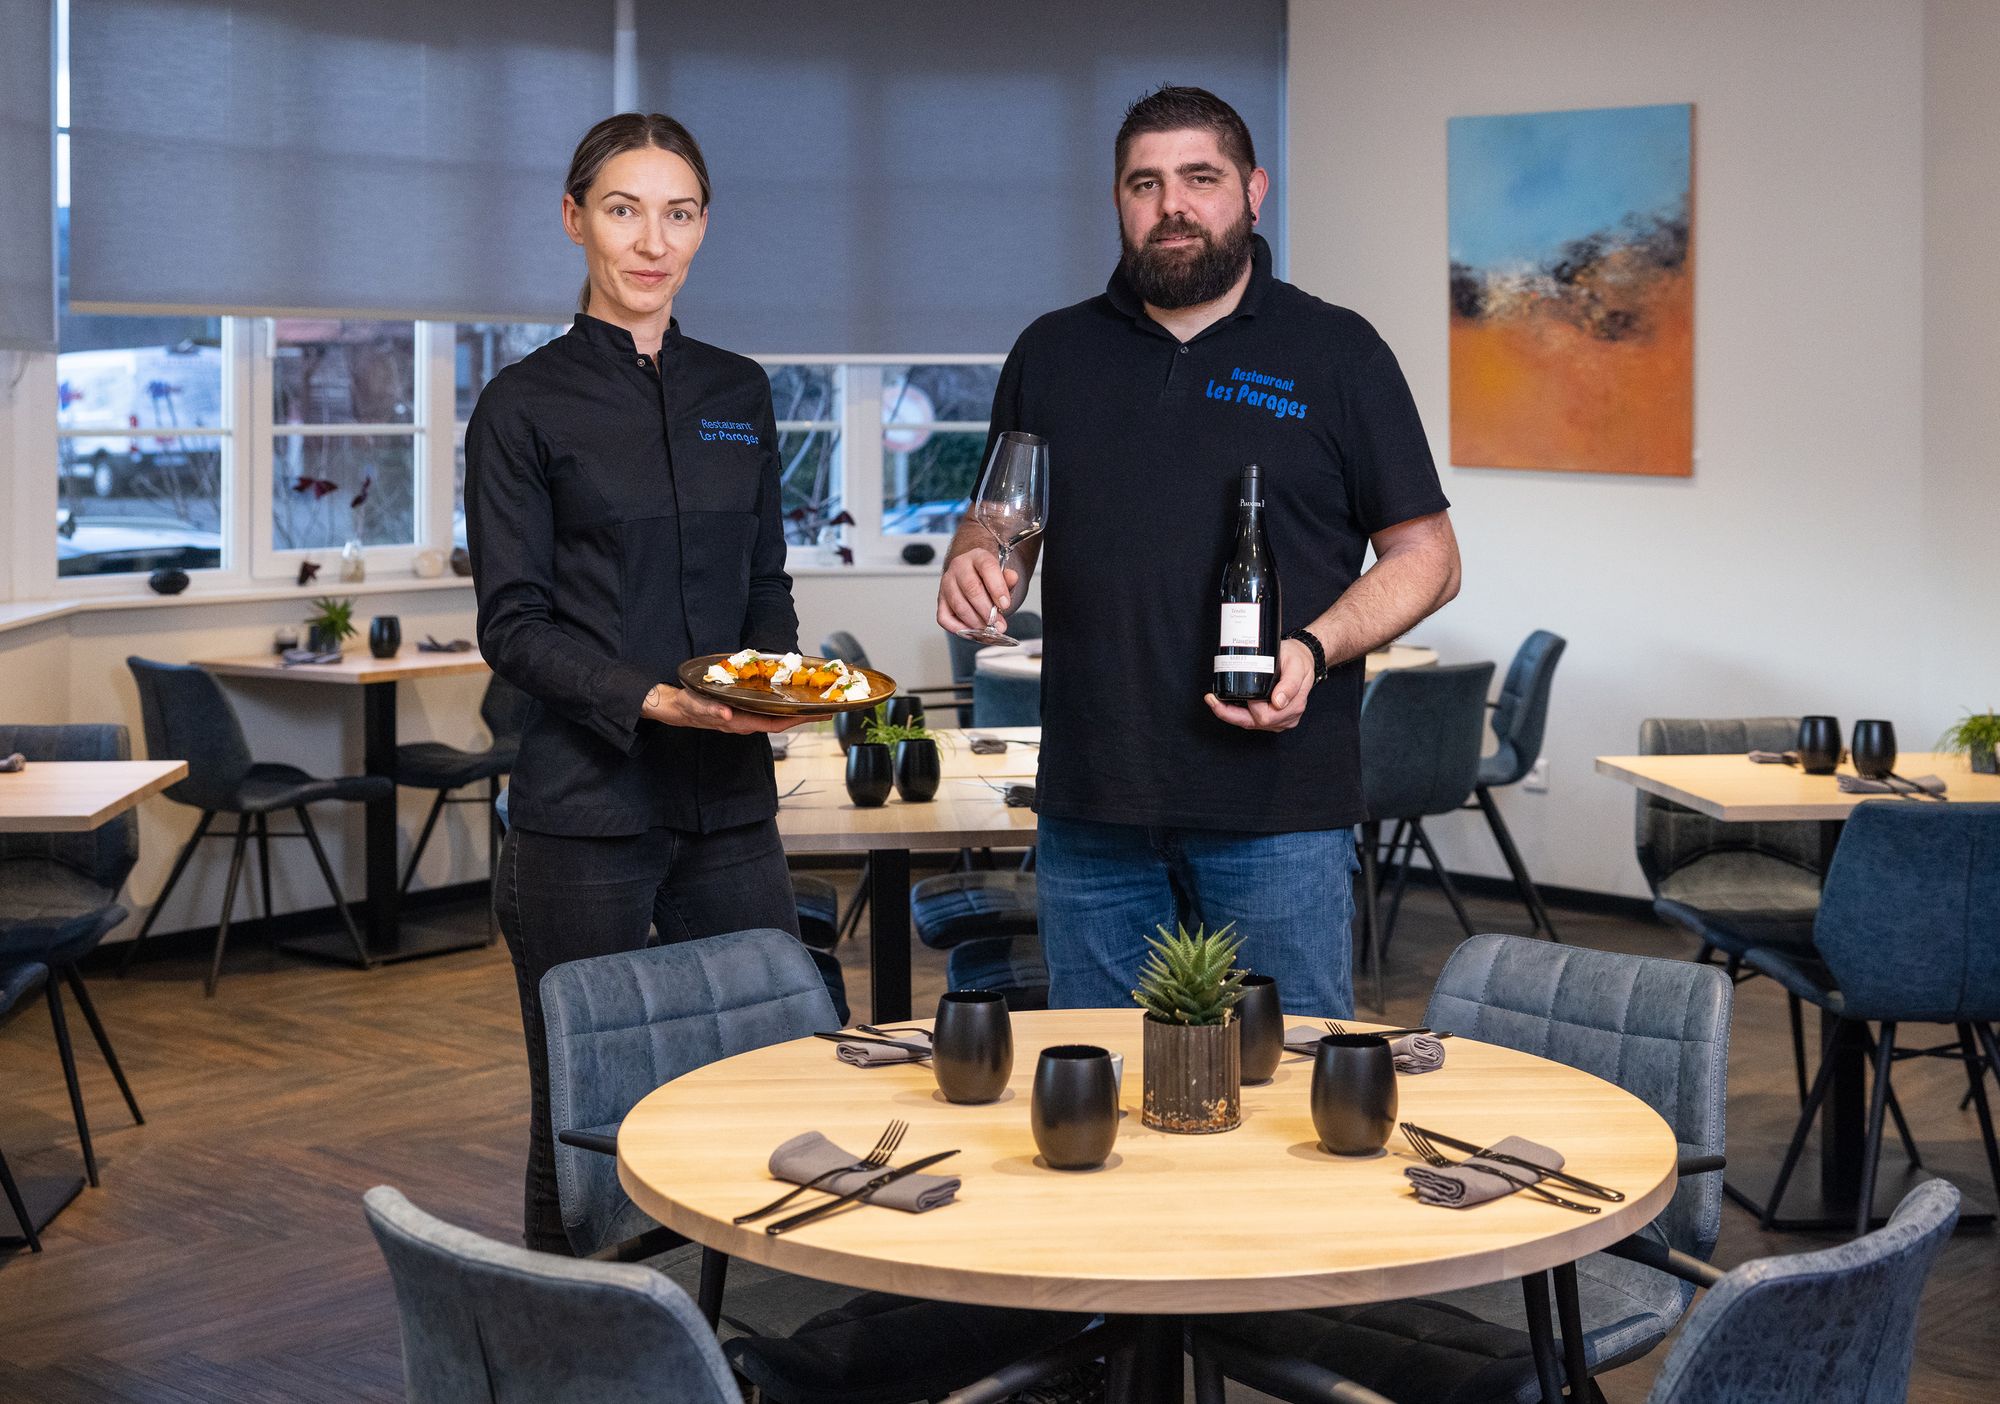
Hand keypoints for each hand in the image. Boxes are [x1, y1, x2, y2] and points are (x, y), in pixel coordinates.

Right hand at [644, 685, 811, 733]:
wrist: (677, 708)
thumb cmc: (689, 707)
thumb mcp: (697, 706)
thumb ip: (710, 709)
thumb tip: (726, 714)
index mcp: (741, 721)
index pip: (776, 723)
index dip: (798, 719)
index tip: (816, 715)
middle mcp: (748, 721)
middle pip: (784, 721)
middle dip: (806, 717)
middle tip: (830, 710)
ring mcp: (747, 717)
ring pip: (778, 716)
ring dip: (798, 711)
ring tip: (818, 704)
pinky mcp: (745, 710)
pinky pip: (770, 710)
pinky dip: (784, 705)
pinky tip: (794, 699)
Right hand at [937, 547, 1018, 635]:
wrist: (973, 577)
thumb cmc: (987, 579)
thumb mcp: (1002, 576)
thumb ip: (1008, 579)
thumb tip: (1012, 578)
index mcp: (978, 557)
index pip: (987, 567)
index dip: (997, 588)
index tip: (1005, 605)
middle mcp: (959, 567)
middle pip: (971, 589)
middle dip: (986, 610)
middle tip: (997, 623)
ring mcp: (947, 584)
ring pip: (959, 605)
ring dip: (975, 622)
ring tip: (987, 629)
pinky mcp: (940, 601)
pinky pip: (944, 618)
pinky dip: (958, 628)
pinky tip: (972, 631)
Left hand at [1205, 638, 1315, 731]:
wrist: (1304, 660)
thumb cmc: (1298, 661)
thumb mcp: (1296, 666)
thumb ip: (1290, 684)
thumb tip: (1279, 702)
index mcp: (1292, 707)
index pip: (1264, 717)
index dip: (1249, 706)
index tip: (1239, 692)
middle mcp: (1286, 718)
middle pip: (1252, 723)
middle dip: (1229, 713)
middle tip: (1212, 699)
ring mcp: (1280, 720)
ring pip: (1249, 724)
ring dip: (1231, 714)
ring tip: (1215, 700)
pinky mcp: (1273, 719)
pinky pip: (1251, 721)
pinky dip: (1238, 714)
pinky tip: (1227, 704)